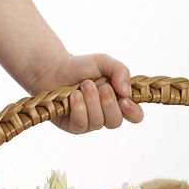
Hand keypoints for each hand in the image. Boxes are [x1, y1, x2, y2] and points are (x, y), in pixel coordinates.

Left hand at [27, 52, 144, 132]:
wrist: (53, 68)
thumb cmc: (80, 67)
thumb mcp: (103, 62)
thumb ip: (120, 70)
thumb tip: (126, 91)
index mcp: (117, 101)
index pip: (135, 115)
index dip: (133, 111)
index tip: (124, 99)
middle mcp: (105, 114)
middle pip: (116, 121)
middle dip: (108, 103)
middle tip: (101, 86)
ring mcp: (90, 122)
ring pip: (98, 122)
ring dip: (92, 101)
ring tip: (83, 85)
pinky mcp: (74, 126)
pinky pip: (81, 124)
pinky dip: (79, 108)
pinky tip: (73, 96)